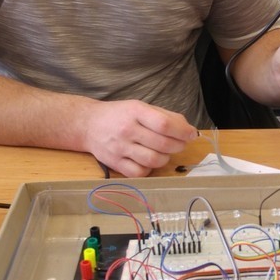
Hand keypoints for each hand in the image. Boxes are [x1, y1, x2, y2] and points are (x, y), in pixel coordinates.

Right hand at [82, 99, 196, 177]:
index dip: (183, 132)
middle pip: (163, 144)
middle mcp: (127, 130)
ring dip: (165, 158)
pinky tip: (148, 161)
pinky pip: (139, 172)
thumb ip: (164, 116)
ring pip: (154, 160)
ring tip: (164, 152)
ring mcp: (120, 148)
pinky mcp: (115, 163)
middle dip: (178, 145)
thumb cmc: (119, 115)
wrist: (88, 124)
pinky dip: (149, 169)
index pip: (165, 125)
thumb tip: (188, 129)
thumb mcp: (140, 107)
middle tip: (180, 144)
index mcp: (135, 112)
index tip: (191, 134)